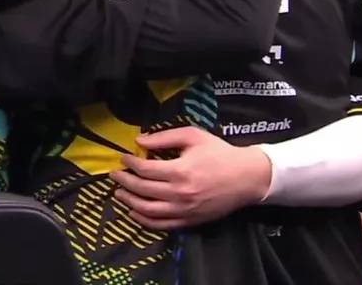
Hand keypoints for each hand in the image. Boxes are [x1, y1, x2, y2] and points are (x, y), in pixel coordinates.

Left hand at [109, 127, 271, 229]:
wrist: (247, 178)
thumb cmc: (219, 153)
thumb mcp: (193, 136)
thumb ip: (164, 137)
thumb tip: (139, 141)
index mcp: (180, 171)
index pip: (144, 169)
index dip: (129, 163)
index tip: (122, 157)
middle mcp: (180, 193)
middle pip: (142, 190)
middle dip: (124, 181)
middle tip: (114, 175)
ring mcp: (184, 210)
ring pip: (148, 210)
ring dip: (129, 202)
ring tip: (119, 193)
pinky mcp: (190, 221)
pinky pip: (161, 225)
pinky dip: (144, 221)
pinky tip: (134, 212)